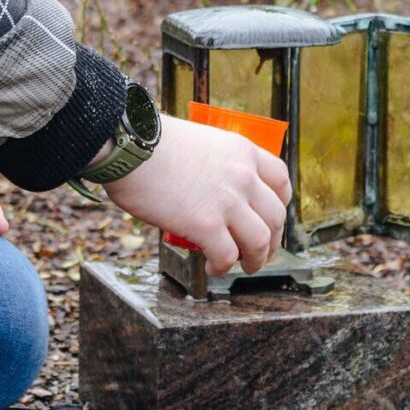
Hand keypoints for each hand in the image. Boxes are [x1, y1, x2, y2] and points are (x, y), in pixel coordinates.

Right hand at [101, 115, 289, 274]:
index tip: (272, 217)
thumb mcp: (199, 141)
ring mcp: (227, 201)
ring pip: (260, 241)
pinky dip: (222, 267)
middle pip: (275, 216)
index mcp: (242, 151)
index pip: (280, 179)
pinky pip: (226, 256)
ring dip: (256, 259)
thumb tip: (208, 189)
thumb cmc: (150, 142)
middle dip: (273, 239)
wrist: (129, 145)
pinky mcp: (206, 224)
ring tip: (244, 266)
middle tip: (261, 251)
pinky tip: (211, 269)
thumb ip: (214, 163)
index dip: (281, 203)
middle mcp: (243, 175)